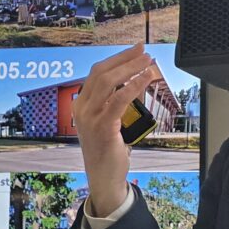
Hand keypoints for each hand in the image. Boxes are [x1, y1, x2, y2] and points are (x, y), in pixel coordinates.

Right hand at [73, 43, 158, 215]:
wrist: (103, 176)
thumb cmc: (106, 150)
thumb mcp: (104, 122)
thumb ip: (109, 104)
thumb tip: (127, 83)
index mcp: (80, 104)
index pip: (97, 73)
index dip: (117, 59)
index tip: (134, 52)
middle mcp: (81, 108)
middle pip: (102, 73)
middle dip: (125, 59)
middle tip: (143, 52)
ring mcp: (90, 117)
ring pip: (109, 82)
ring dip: (131, 68)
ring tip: (148, 62)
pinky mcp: (103, 126)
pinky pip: (119, 99)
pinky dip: (134, 85)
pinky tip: (145, 79)